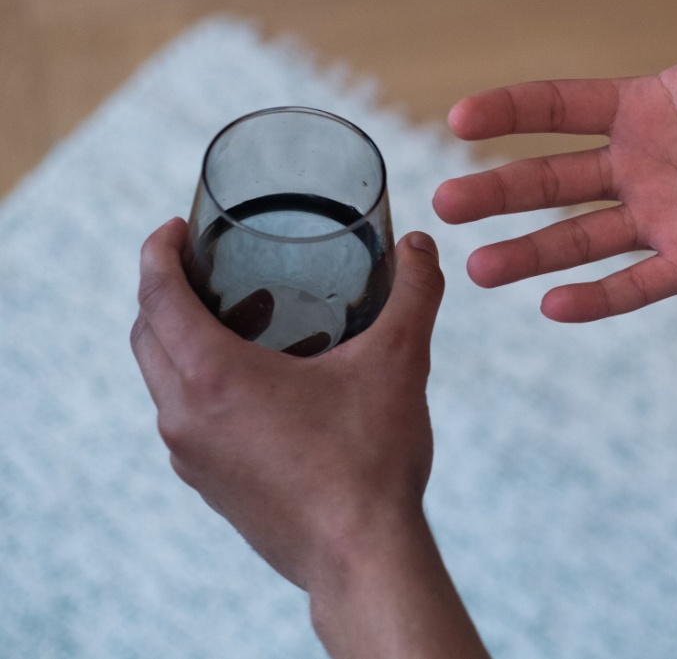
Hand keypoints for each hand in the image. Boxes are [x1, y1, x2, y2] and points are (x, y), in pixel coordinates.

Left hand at [131, 220, 485, 657]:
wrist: (360, 556)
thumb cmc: (370, 459)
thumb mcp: (399, 363)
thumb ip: (413, 295)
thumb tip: (421, 245)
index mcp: (212, 377)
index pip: (156, 296)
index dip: (157, 252)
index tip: (175, 229)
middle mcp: (184, 416)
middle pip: (146, 336)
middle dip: (164, 292)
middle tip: (207, 267)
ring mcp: (191, 457)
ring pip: (162, 381)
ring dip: (182, 341)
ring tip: (239, 321)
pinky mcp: (210, 485)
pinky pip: (185, 419)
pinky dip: (201, 386)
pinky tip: (260, 386)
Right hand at [434, 0, 676, 321]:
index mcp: (644, 106)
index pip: (558, 107)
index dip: (510, 112)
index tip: (461, 118)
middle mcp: (642, 163)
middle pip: (552, 179)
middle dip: (498, 192)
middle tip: (445, 204)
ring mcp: (667, 215)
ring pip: (581, 238)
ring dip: (530, 252)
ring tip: (477, 268)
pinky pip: (639, 282)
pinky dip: (597, 297)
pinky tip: (552, 306)